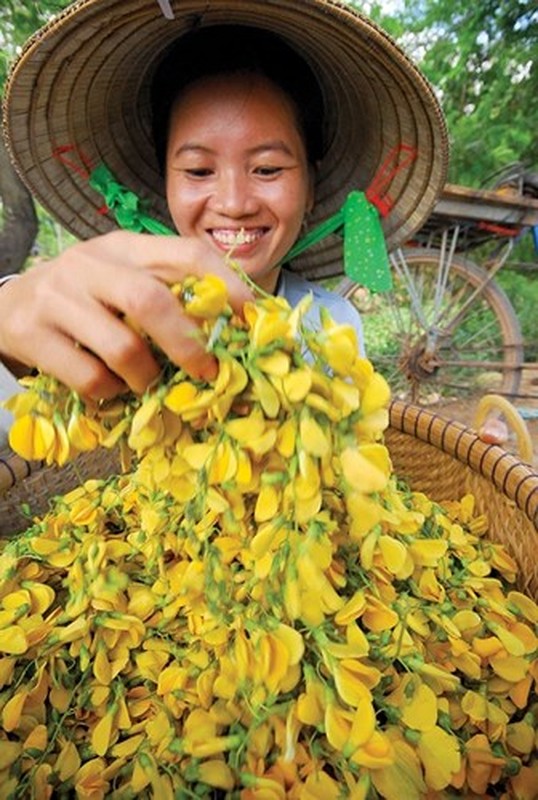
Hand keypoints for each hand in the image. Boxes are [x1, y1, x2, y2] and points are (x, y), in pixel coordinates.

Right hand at [0, 231, 252, 399]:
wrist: (9, 305)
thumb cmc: (85, 298)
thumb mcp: (123, 279)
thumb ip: (168, 293)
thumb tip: (236, 328)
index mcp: (124, 247)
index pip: (185, 253)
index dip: (227, 286)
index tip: (252, 319)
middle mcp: (89, 265)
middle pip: (151, 301)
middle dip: (188, 344)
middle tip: (208, 372)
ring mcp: (57, 298)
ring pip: (122, 346)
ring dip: (146, 376)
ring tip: (146, 381)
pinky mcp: (32, 334)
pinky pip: (89, 377)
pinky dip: (111, 391)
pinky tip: (111, 386)